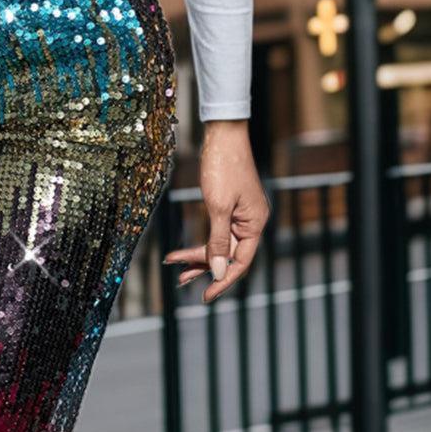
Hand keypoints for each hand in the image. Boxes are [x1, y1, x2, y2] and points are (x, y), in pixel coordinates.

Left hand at [162, 119, 269, 303]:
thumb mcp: (218, 208)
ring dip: (198, 257)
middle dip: (203, 268)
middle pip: (228, 255)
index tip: (205, 296)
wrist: (222, 135)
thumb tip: (219, 272)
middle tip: (181, 281)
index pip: (240, 262)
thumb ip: (218, 242)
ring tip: (175, 266)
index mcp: (255, 224)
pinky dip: (200, 242)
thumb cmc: (223, 167)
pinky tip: (184, 252)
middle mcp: (250, 222)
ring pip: (219, 245)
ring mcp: (240, 215)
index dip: (223, 281)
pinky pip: (215, 233)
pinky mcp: (228, 208)